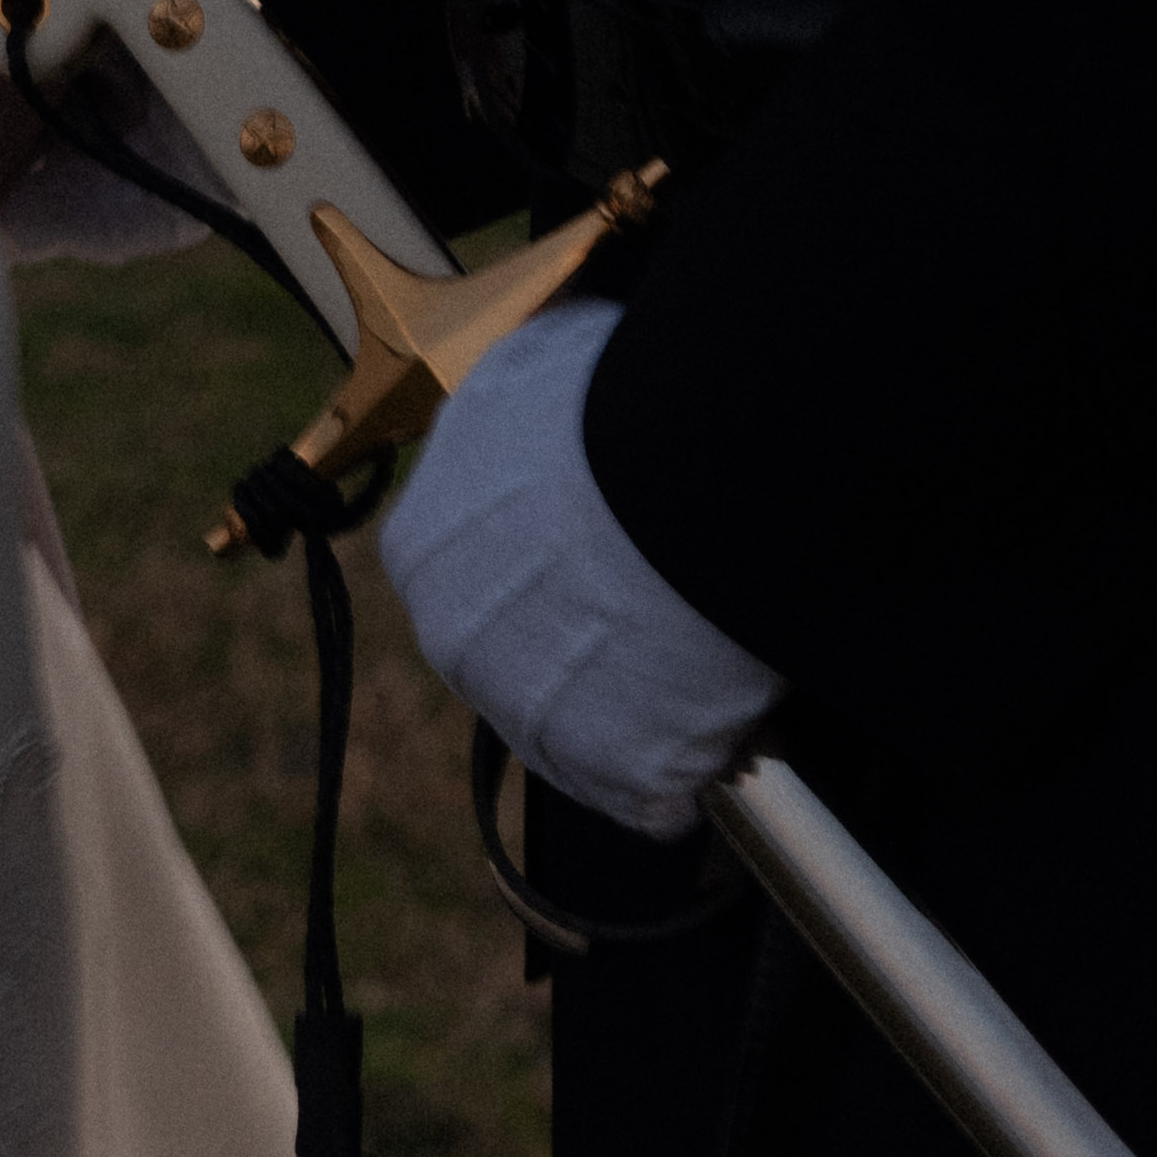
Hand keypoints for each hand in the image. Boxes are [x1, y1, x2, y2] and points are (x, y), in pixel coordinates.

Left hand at [373, 305, 779, 838]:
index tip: (605, 552)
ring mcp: (539, 720)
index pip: (474, 579)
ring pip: (595, 735)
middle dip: (598, 643)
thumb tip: (539, 399)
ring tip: (717, 654)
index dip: (548, 568)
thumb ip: (515, 407)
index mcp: (424, 553)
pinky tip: (733, 716)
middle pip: (530, 661)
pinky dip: (698, 760)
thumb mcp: (530, 365)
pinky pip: (658, 791)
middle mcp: (459, 648)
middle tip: (672, 601)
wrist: (683, 473)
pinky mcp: (624, 774)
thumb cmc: (606, 401)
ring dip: (652, 708)